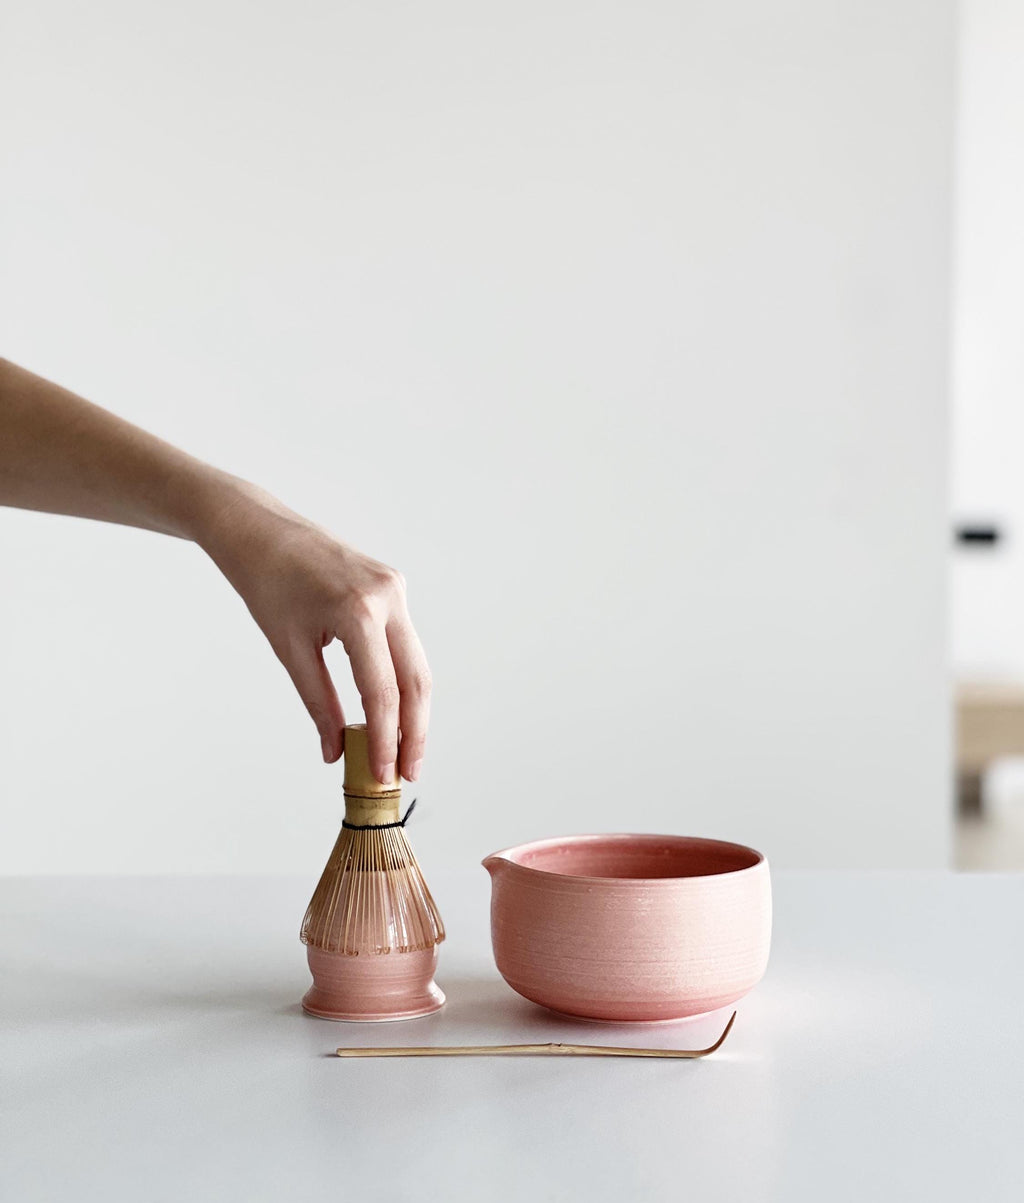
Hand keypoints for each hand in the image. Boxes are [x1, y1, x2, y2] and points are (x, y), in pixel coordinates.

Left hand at [198, 477, 430, 781]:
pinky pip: (406, 644)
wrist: (261, 530)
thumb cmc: (266, 583)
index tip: (383, 775)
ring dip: (413, 711)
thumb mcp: (289, 649)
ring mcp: (396, 589)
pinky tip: (395, 712)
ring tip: (403, 752)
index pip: (382, 691)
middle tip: (406, 773)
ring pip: (417, 664)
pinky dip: (403, 681)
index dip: (384, 739)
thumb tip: (334, 752)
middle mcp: (388, 597)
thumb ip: (318, 703)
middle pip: (415, 680)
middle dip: (413, 732)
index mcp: (358, 611)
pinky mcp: (394, 588)